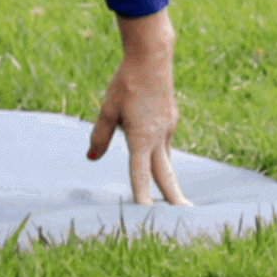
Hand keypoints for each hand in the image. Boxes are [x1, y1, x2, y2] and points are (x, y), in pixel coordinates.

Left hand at [88, 21, 186, 204]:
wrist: (152, 57)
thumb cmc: (126, 82)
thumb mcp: (107, 110)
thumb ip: (100, 136)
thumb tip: (92, 157)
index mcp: (142, 138)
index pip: (140, 175)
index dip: (142, 198)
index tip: (146, 219)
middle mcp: (159, 136)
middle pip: (166, 174)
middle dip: (174, 197)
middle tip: (185, 215)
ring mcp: (168, 127)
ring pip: (167, 159)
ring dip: (170, 179)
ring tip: (176, 199)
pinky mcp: (171, 119)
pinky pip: (166, 144)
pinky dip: (163, 156)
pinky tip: (159, 157)